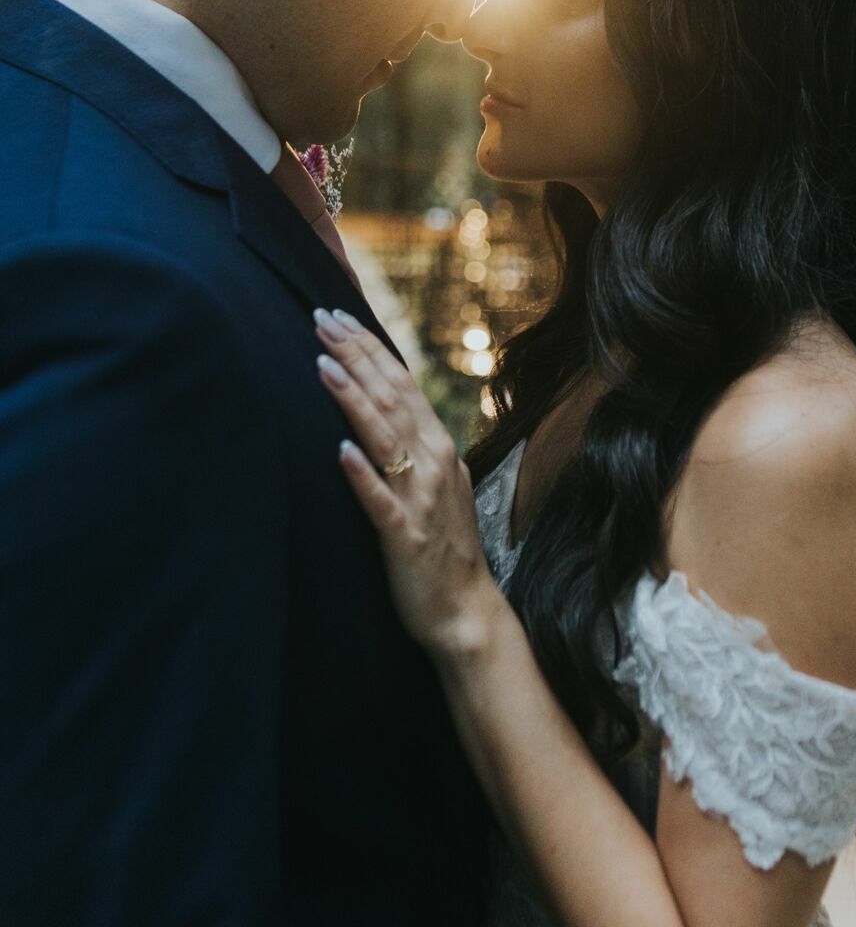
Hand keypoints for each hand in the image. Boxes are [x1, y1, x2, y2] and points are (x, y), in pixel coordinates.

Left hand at [313, 308, 500, 651]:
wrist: (466, 612)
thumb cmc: (444, 548)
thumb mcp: (436, 484)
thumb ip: (416, 446)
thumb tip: (389, 408)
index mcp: (437, 446)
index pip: (400, 382)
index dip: (368, 347)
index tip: (337, 315)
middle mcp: (432, 463)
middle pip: (390, 397)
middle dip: (354, 354)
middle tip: (319, 318)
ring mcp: (419, 499)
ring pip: (383, 438)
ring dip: (352, 399)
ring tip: (323, 364)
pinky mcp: (403, 536)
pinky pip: (378, 501)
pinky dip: (361, 475)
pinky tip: (339, 452)